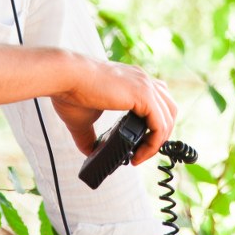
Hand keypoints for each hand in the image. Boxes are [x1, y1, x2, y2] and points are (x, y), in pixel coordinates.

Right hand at [49, 56, 176, 165]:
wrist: (65, 77)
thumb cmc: (70, 92)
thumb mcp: (83, 119)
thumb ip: (89, 135)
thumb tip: (90, 152)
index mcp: (132, 80)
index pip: (158, 100)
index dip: (154, 124)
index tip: (139, 144)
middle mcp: (142, 79)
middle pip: (169, 109)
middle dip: (161, 134)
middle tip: (143, 151)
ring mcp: (145, 85)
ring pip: (169, 118)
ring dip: (158, 142)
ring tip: (140, 156)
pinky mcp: (143, 95)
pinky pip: (161, 126)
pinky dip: (154, 144)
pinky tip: (138, 154)